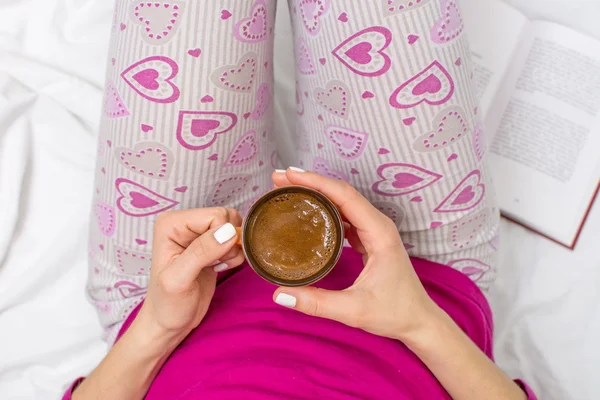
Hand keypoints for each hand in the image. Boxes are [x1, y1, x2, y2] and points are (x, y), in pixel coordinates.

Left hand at [139, 208, 244, 340]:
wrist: (169, 323)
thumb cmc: (167, 305)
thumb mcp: (179, 280)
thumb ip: (201, 252)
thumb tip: (228, 232)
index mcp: (171, 223)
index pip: (215, 216)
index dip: (221, 237)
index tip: (210, 260)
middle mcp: (185, 224)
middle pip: (227, 218)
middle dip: (228, 243)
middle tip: (214, 263)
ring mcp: (198, 234)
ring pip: (234, 228)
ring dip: (232, 251)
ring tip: (214, 267)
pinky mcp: (211, 245)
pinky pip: (235, 240)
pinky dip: (233, 256)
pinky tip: (217, 268)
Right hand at [271, 169, 439, 342]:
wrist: (419, 321)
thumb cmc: (395, 313)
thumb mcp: (354, 310)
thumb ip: (317, 303)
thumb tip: (280, 295)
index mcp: (379, 232)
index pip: (344, 196)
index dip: (315, 182)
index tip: (289, 175)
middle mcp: (378, 225)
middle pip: (341, 193)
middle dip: (310, 183)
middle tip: (279, 179)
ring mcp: (375, 231)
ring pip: (342, 203)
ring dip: (316, 193)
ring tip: (288, 190)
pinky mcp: (370, 239)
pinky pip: (345, 216)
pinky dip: (324, 209)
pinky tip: (307, 211)